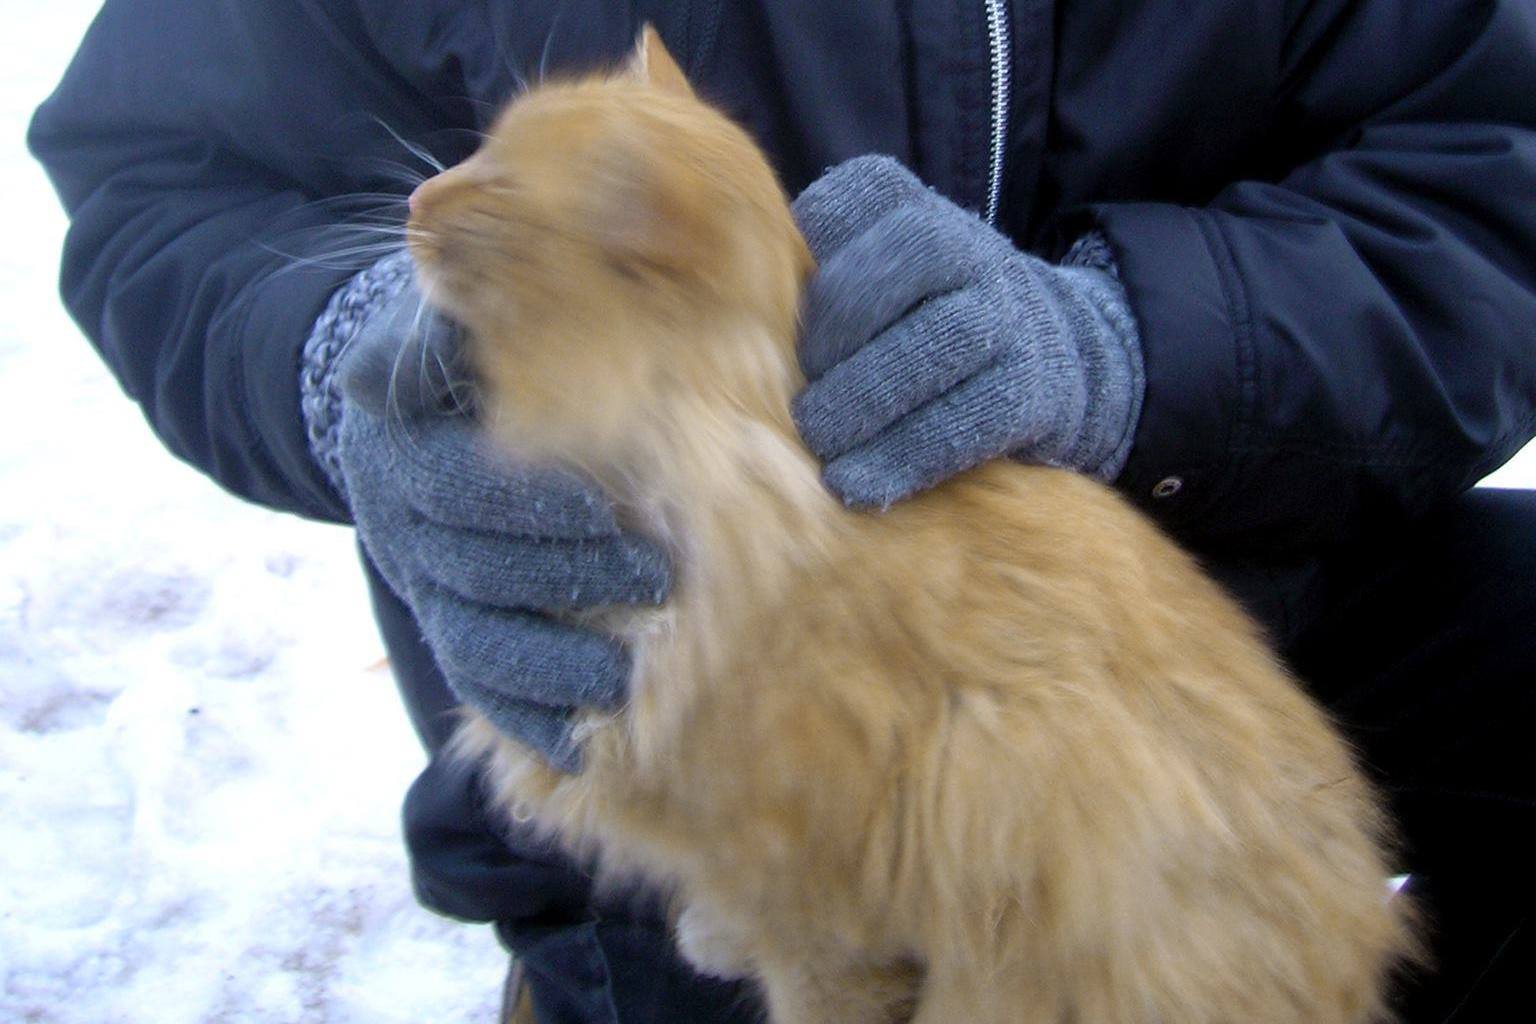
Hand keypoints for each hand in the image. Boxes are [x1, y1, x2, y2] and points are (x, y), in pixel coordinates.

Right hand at [334, 274, 669, 771]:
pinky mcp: (440, 617)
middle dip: (566, 584)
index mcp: (403, 434)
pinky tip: (575, 747)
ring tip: (618, 686)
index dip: (535, 512)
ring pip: (472, 637)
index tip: (611, 519)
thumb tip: (544, 249)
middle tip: (658, 587)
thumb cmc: (467, 339)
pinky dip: (520, 717)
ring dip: (544, 669)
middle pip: (476, 566)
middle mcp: (398, 512)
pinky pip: (471, 680)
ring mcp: (417, 574)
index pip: (463, 486)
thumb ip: (489, 295)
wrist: (406, 396)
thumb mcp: (460, 302)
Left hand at [789, 156, 1143, 507]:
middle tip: (798, 402)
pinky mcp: (1030, 386)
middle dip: (835, 339)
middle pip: (893, 271)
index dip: (804, 276)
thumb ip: (810, 290)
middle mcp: (964, 244)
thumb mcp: (869, 279)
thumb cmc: (915, 321)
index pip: (841, 212)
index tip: (780, 334)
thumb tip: (730, 345)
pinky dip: (907, 456)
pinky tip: (860, 485)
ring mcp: (1006, 312)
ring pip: (937, 341)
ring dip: (867, 401)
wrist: (1049, 358)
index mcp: (904, 204)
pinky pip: (969, 417)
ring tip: (823, 446)